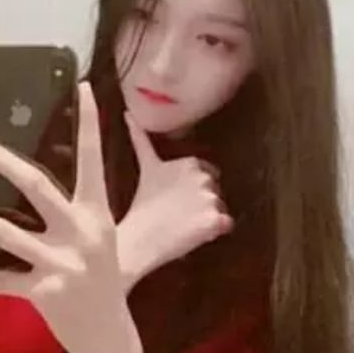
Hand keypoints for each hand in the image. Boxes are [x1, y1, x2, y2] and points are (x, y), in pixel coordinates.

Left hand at [0, 82, 136, 352]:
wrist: (109, 334)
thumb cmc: (104, 277)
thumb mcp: (99, 236)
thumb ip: (76, 209)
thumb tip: (34, 181)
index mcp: (97, 213)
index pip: (93, 160)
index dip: (88, 123)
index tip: (80, 88)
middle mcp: (81, 233)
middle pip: (36, 185)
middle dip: (2, 159)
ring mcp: (63, 264)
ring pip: (7, 234)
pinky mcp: (45, 293)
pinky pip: (3, 281)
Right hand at [117, 109, 233, 294]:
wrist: (138, 240)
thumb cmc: (141, 206)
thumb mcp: (145, 167)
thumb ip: (140, 138)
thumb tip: (127, 112)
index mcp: (189, 162)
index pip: (206, 173)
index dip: (191, 188)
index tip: (175, 198)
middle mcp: (203, 177)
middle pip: (214, 190)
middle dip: (201, 201)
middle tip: (176, 212)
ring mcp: (211, 199)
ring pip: (220, 207)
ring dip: (207, 217)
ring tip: (182, 224)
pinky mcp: (216, 220)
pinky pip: (226, 224)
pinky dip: (215, 230)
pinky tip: (195, 233)